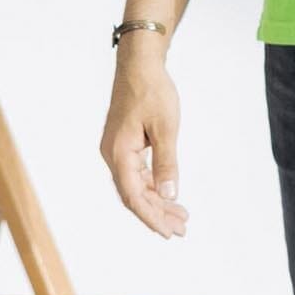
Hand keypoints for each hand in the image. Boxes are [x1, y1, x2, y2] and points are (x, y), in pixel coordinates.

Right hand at [99, 59, 188, 238]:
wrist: (139, 63)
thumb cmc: (152, 90)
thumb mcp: (165, 127)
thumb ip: (167, 163)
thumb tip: (170, 195)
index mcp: (119, 153)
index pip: (133, 196)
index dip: (151, 217)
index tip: (168, 231)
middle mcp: (113, 155)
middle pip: (133, 195)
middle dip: (157, 214)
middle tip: (181, 228)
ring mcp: (117, 150)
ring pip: (135, 185)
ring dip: (156, 201)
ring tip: (180, 216)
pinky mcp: (124, 144)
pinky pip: (136, 173)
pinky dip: (152, 185)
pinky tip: (167, 194)